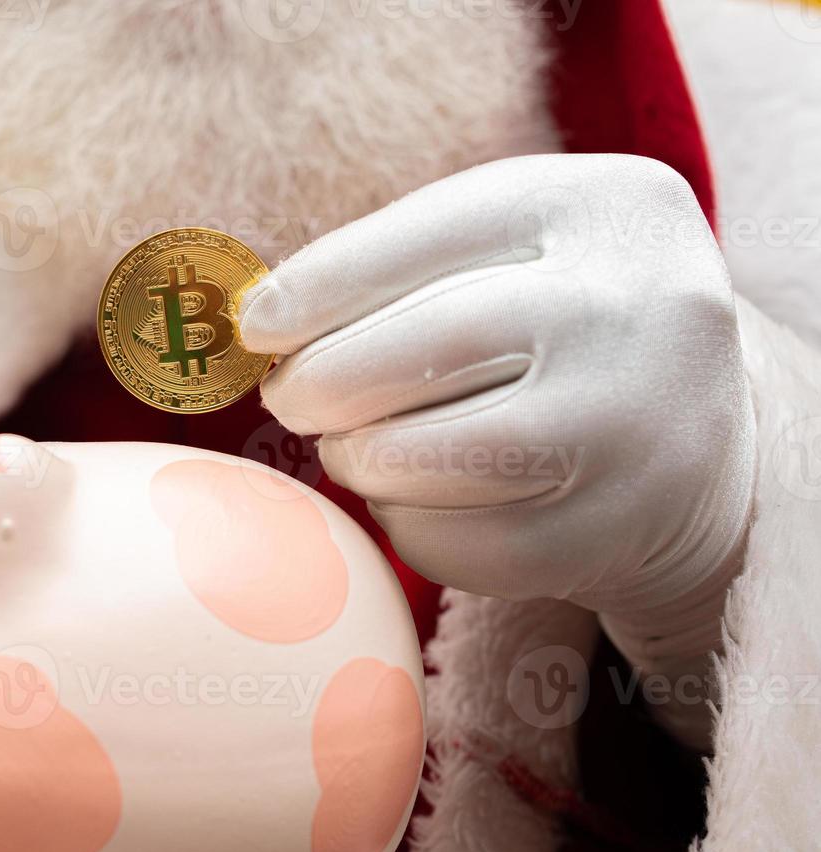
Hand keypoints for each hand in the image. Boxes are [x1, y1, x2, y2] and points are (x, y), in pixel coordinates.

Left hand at [240, 154, 756, 746]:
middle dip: (321, 382)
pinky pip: (449, 541)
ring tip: (357, 445)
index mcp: (605, 209)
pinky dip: (406, 522)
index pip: (427, 236)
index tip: (255, 325)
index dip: (316, 287)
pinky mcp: (608, 533)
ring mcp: (634, 429)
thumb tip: (259, 321)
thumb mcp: (514, 251)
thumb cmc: (561, 327)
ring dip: (356, 458)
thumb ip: (400, 267)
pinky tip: (426, 496)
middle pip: (420, 349)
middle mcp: (639, 310)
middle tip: (292, 397)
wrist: (699, 439)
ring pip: (423, 457)